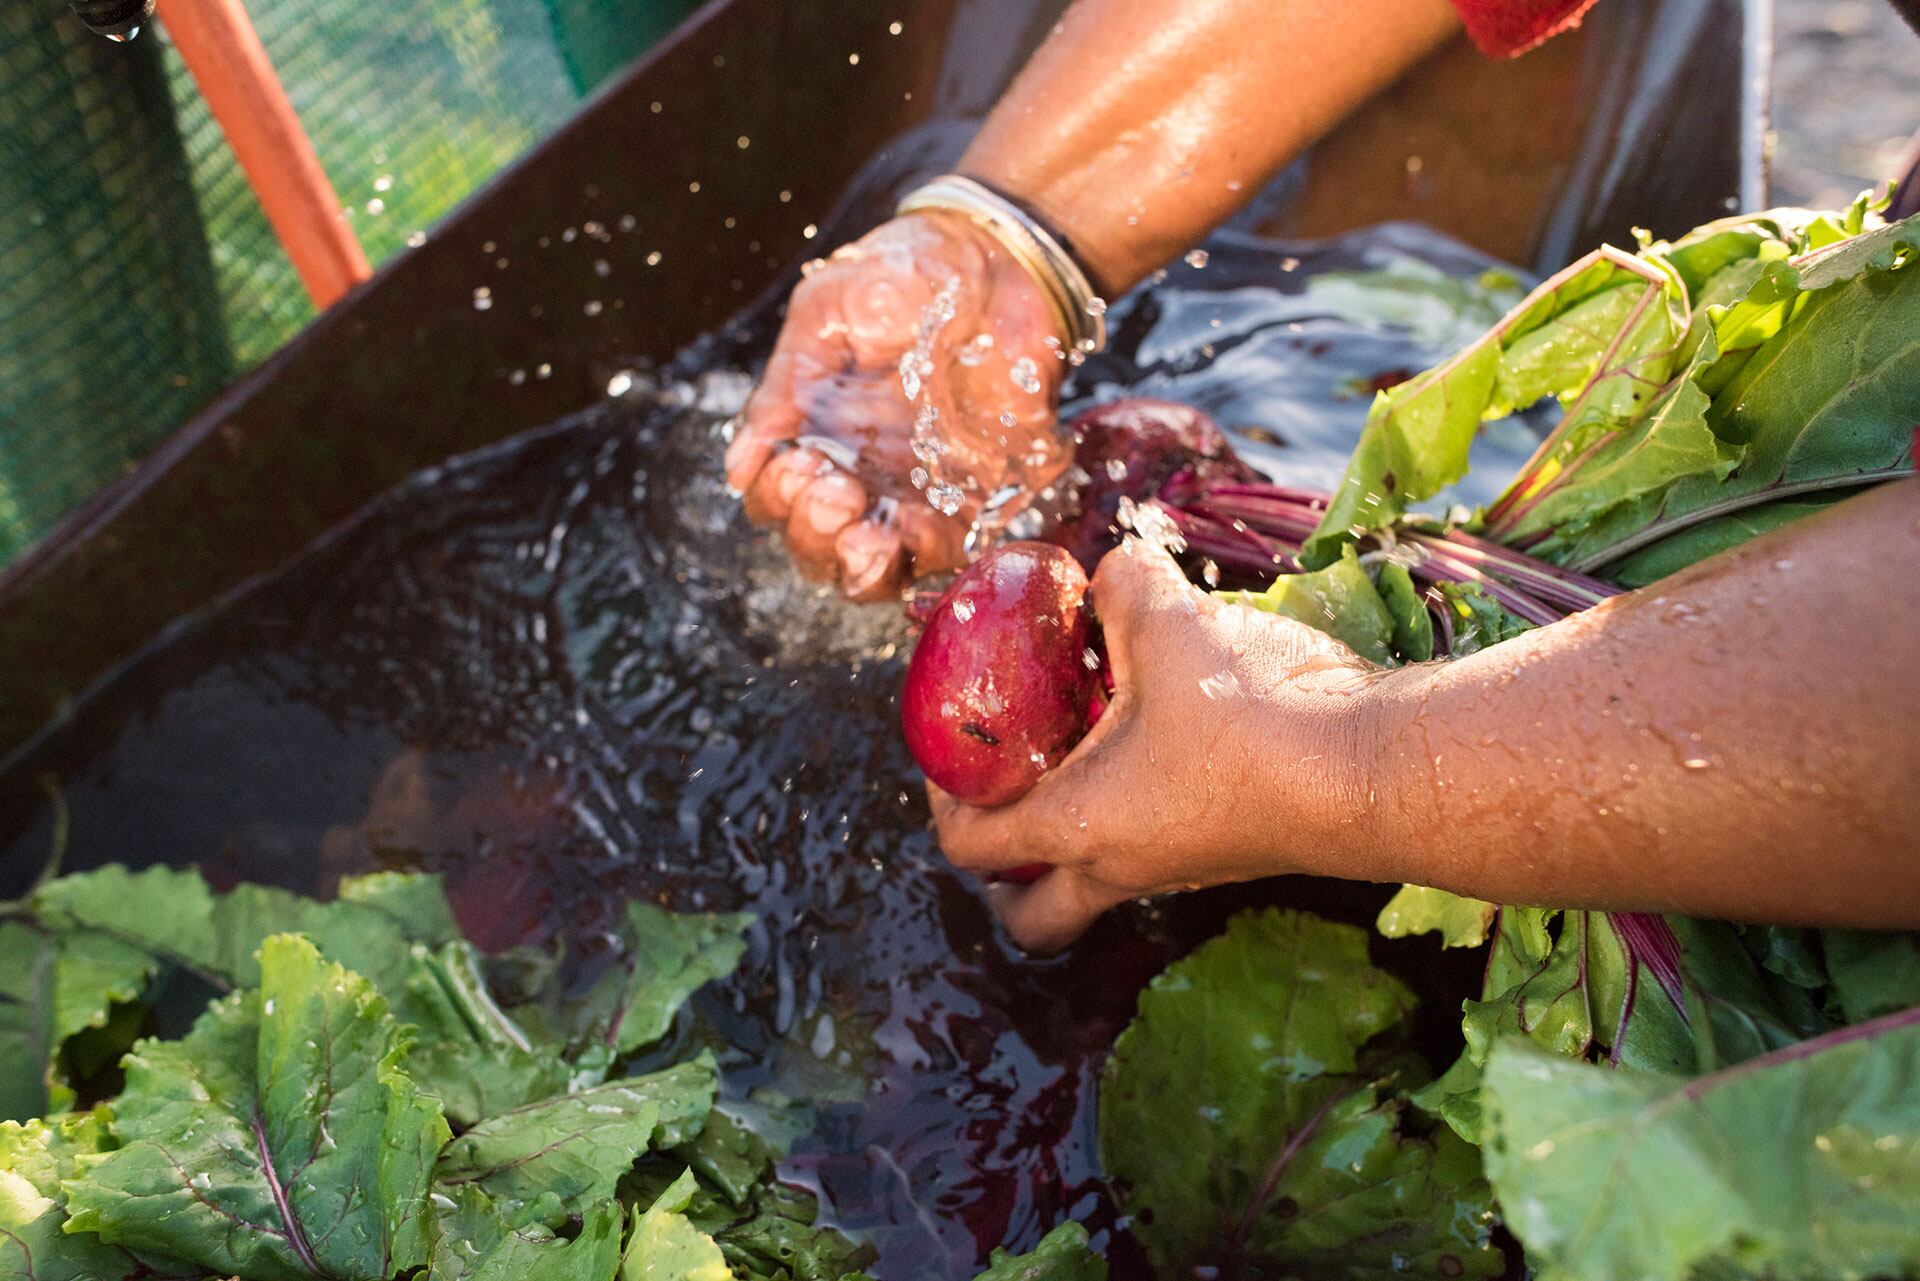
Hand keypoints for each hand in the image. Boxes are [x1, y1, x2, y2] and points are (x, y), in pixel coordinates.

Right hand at [725, 211, 1068, 599]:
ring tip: (865, 534)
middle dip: (813, 534)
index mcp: (818, 433)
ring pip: (871, 568)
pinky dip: (917, 559)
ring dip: (857, 564)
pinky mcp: (977, 502)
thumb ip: (784, 390)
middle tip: (834, 491)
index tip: (797, 463)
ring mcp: (917, 494)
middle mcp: (862, 475)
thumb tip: (738, 467)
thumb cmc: (904, 275)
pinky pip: (940, 556)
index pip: (777, 498)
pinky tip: (906, 532)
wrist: (1000, 258)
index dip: (777, 497)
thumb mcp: (826, 314)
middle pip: (817, 547)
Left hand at [930, 540, 1389, 951]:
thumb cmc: (1253, 714)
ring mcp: (1184, 870)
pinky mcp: (1235, 853)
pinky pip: (1166, 848)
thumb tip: (1107, 567)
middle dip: (1007, 876)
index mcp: (1078, 826)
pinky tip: (1170, 734)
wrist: (1374, 772)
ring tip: (1090, 747)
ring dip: (1080, 834)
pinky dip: (1146, 807)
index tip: (949, 755)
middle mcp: (1124, 867)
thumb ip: (1122, 586)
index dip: (942, 801)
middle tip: (1009, 799)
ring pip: (1104, 881)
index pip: (972, 846)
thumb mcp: (1171, 624)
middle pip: (1034, 915)